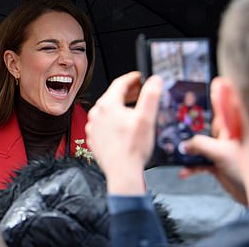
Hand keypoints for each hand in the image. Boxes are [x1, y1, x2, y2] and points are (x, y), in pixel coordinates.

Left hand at [86, 72, 162, 194]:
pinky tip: (124, 127)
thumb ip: (151, 96)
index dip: (132, 78)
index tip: (140, 77)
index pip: (120, 83)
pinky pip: (104, 123)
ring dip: (121, 107)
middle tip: (140, 91)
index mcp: (108, 105)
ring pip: (108, 110)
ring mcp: (93, 126)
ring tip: (134, 109)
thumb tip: (154, 80)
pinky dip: (114, 121)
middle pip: (113, 96)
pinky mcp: (94, 137)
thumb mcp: (146, 118)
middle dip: (128, 92)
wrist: (122, 172)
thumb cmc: (132, 148)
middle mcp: (97, 113)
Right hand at [178, 100, 246, 203]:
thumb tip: (184, 144)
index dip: (220, 93)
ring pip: (200, 144)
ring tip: (177, 150)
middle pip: (206, 124)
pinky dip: (191, 166)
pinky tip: (184, 171)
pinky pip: (200, 162)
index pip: (226, 105)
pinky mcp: (217, 163)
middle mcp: (227, 137)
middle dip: (191, 125)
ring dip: (189, 149)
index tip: (213, 81)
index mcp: (233, 128)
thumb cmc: (248, 171)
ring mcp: (222, 150)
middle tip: (177, 120)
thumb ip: (200, 145)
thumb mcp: (221, 152)